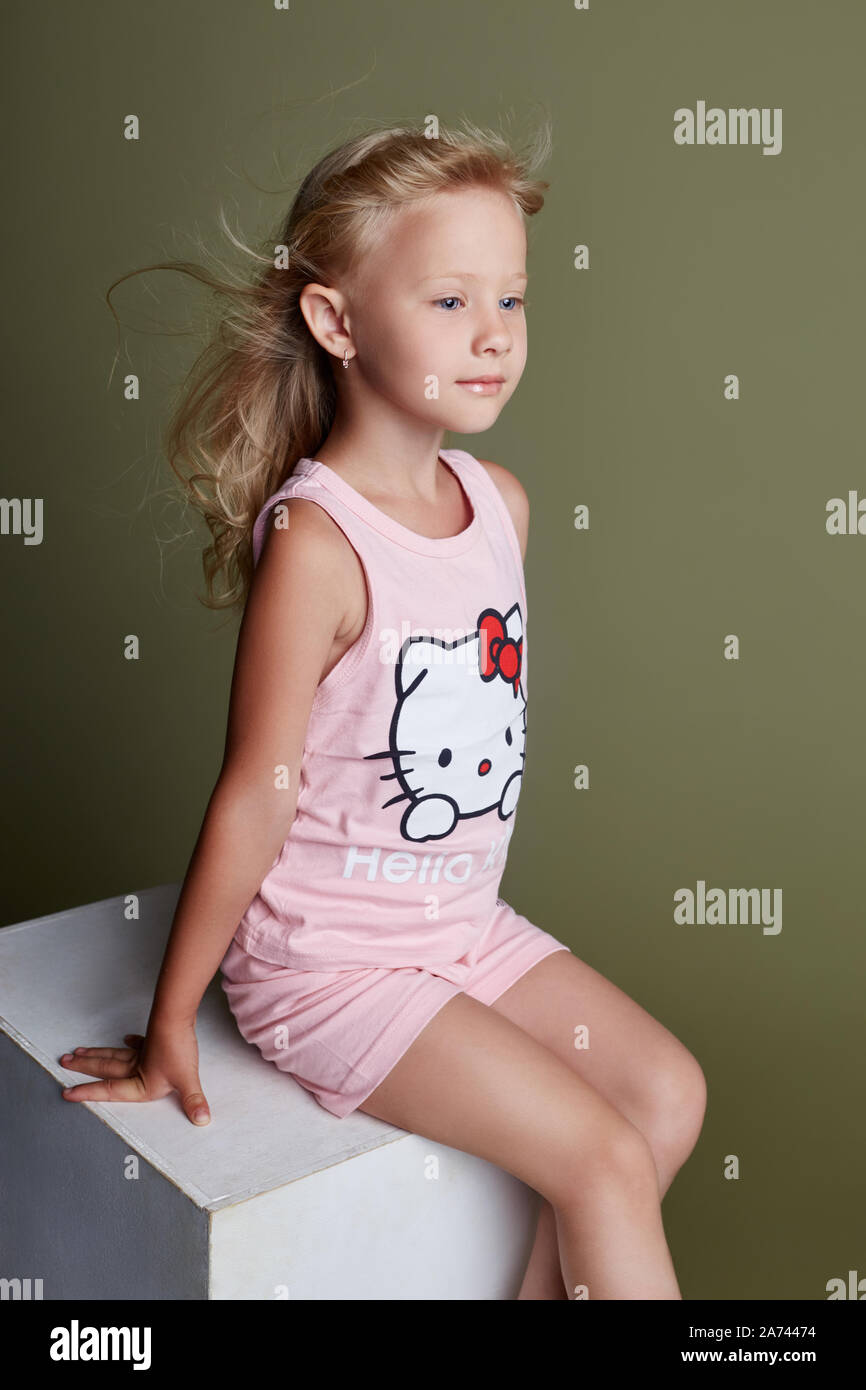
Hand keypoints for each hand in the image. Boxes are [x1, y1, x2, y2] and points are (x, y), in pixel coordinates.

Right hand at [58, 1023, 210, 1125]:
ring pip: (114, 1054)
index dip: (88, 1093)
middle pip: (104, 1067)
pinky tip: (126, 1038)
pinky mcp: (153, 1038)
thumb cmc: (178, 1047)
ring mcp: (143, 1051)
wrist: (177, 1016)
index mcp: (140, 1081)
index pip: (110, 1090)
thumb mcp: (186, 1078)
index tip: (68, 1093)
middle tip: (64, 1062)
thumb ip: (193, 1100)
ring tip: (78, 1052)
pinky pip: (137, 1042)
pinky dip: (131, 1042)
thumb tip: (202, 1119)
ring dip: (96, 1054)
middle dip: (83, 1067)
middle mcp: (137, 1067)